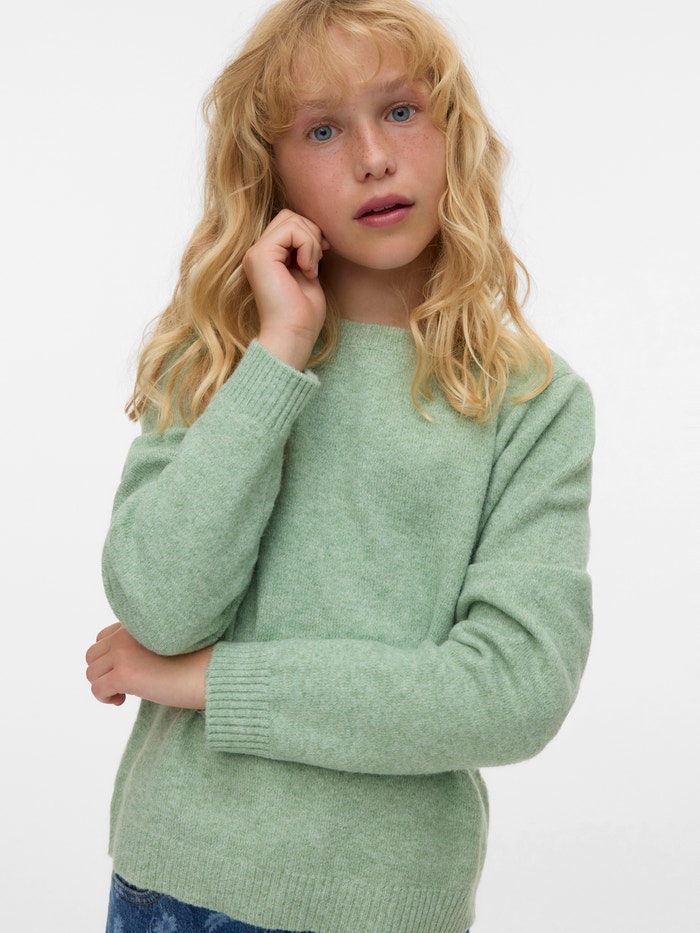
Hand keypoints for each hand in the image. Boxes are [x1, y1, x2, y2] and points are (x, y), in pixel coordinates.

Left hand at [85, 623, 212, 709]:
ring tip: (124, 693)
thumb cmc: (195, 661)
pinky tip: (123, 700)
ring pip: (92, 673)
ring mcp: (123, 654)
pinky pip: (97, 689)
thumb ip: (141, 644)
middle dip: (103, 672)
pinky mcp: (125, 675)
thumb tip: (120, 664)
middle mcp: (125, 635)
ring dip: (104, 685)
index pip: (104, 638)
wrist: (208, 673)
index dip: (110, 658)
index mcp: (136, 624)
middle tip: (123, 685)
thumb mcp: (164, 643)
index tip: (127, 670)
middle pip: (92, 655)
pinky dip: (106, 698)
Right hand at [242, 209, 328, 369]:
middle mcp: (257, 253)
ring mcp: (256, 253)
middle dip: (312, 233)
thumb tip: (317, 230)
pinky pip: (292, 230)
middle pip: (290, 216)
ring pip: (292, 219)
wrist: (293, 335)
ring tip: (311, 269)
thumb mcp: (308, 273)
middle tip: (316, 263)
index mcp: (267, 257)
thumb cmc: (303, 313)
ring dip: (311, 242)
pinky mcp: (260, 256)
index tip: (321, 255)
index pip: (290, 223)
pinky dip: (307, 246)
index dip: (311, 233)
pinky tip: (307, 270)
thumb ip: (307, 250)